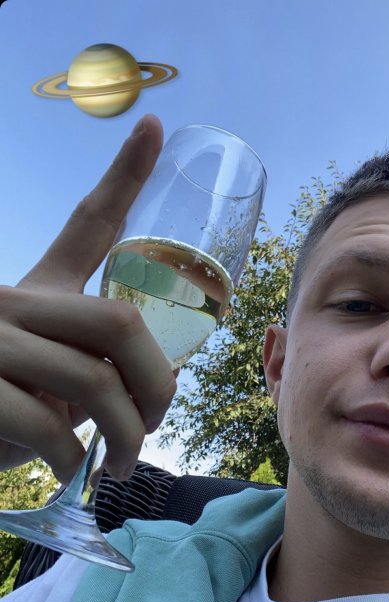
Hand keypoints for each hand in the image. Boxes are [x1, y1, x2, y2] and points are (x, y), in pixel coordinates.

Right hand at [0, 115, 176, 483]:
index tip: (153, 126)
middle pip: (119, 320)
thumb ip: (93, 364)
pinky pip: (50, 426)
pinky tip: (71, 473)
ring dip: (125, 435)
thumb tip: (157, 384)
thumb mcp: (48, 378)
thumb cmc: (1, 408)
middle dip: (157, 382)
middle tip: (155, 423)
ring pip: (94, 379)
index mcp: (35, 290)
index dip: (122, 176)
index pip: (85, 225)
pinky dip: (75, 460)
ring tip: (119, 465)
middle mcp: (11, 301)